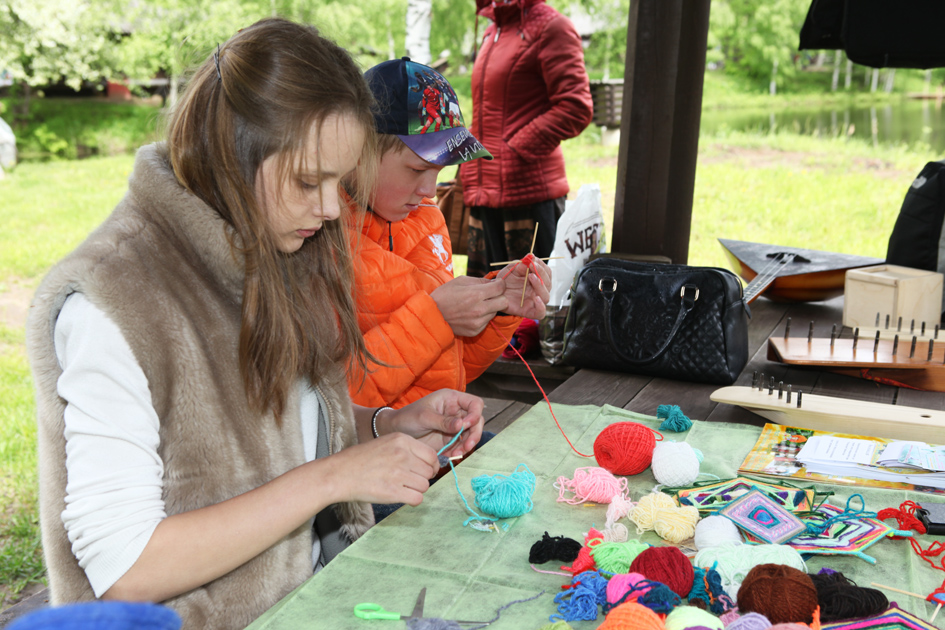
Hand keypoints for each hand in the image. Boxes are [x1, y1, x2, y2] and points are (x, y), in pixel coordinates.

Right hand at [323, 433, 438, 505]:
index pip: (432, 455)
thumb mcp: (385, 443)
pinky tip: (401, 496)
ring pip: (425, 486)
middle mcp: (402, 454)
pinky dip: (412, 500)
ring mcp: (398, 473)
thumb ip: (407, 450)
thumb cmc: (360, 460)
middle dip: (423, 478)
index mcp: (402, 440)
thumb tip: (430, 464)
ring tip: (402, 488)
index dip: (431, 466)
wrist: (339, 474)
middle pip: (429, 472)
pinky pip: (417, 499)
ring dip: (416, 490)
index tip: (424, 472)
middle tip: (409, 481)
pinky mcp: (393, 492)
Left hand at [381, 389, 484, 458]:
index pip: (474, 404)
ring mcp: (454, 426)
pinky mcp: (450, 439)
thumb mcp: (424, 417)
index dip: (475, 414)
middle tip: (466, 446)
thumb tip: (461, 424)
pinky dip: (458, 452)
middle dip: (474, 434)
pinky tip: (449, 456)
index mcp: (451, 399)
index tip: (465, 426)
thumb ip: (443, 421)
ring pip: (471, 435)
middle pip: (476, 421)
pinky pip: (461, 445)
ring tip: (456, 454)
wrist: (395, 432)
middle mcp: (456, 411)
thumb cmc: (407, 418)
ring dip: (467, 446)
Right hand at [430, 276, 509, 336]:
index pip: (500, 288)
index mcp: (476, 294)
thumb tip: (494, 281)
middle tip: (490, 295)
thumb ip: (480, 281)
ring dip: (490, 307)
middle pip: (504, 302)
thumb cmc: (444, 295)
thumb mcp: (460, 281)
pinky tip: (471, 314)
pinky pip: (486, 321)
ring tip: (476, 305)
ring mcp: (478, 322)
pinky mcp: (475, 330)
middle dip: (499, 296)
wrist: (431, 315)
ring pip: (495, 312)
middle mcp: (480, 310)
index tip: (497, 284)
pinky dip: (482, 317)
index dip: (500, 284)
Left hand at [495, 255, 550, 318]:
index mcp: (537, 280)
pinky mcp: (530, 311)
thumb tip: (530, 257)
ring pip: (546, 296)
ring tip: (531, 277)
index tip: (533, 259)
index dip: (542, 265)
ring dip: (540, 285)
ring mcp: (535, 301)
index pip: (546, 272)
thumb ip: (520, 265)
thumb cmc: (505, 281)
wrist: (494, 294)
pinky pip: (541, 312)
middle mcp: (538, 290)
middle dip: (541, 273)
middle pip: (548, 283)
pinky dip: (541, 306)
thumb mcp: (511, 270)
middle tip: (532, 265)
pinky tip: (536, 298)